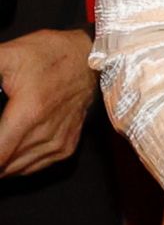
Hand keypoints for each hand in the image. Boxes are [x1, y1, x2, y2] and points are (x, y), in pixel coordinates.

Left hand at [0, 28, 97, 175]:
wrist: (92, 58)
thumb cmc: (53, 55)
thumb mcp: (9, 55)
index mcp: (27, 114)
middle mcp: (44, 134)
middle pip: (3, 165)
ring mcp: (57, 143)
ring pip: (15, 170)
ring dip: (2, 160)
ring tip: (2, 138)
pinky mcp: (66, 147)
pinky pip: (33, 167)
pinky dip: (18, 163)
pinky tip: (12, 146)